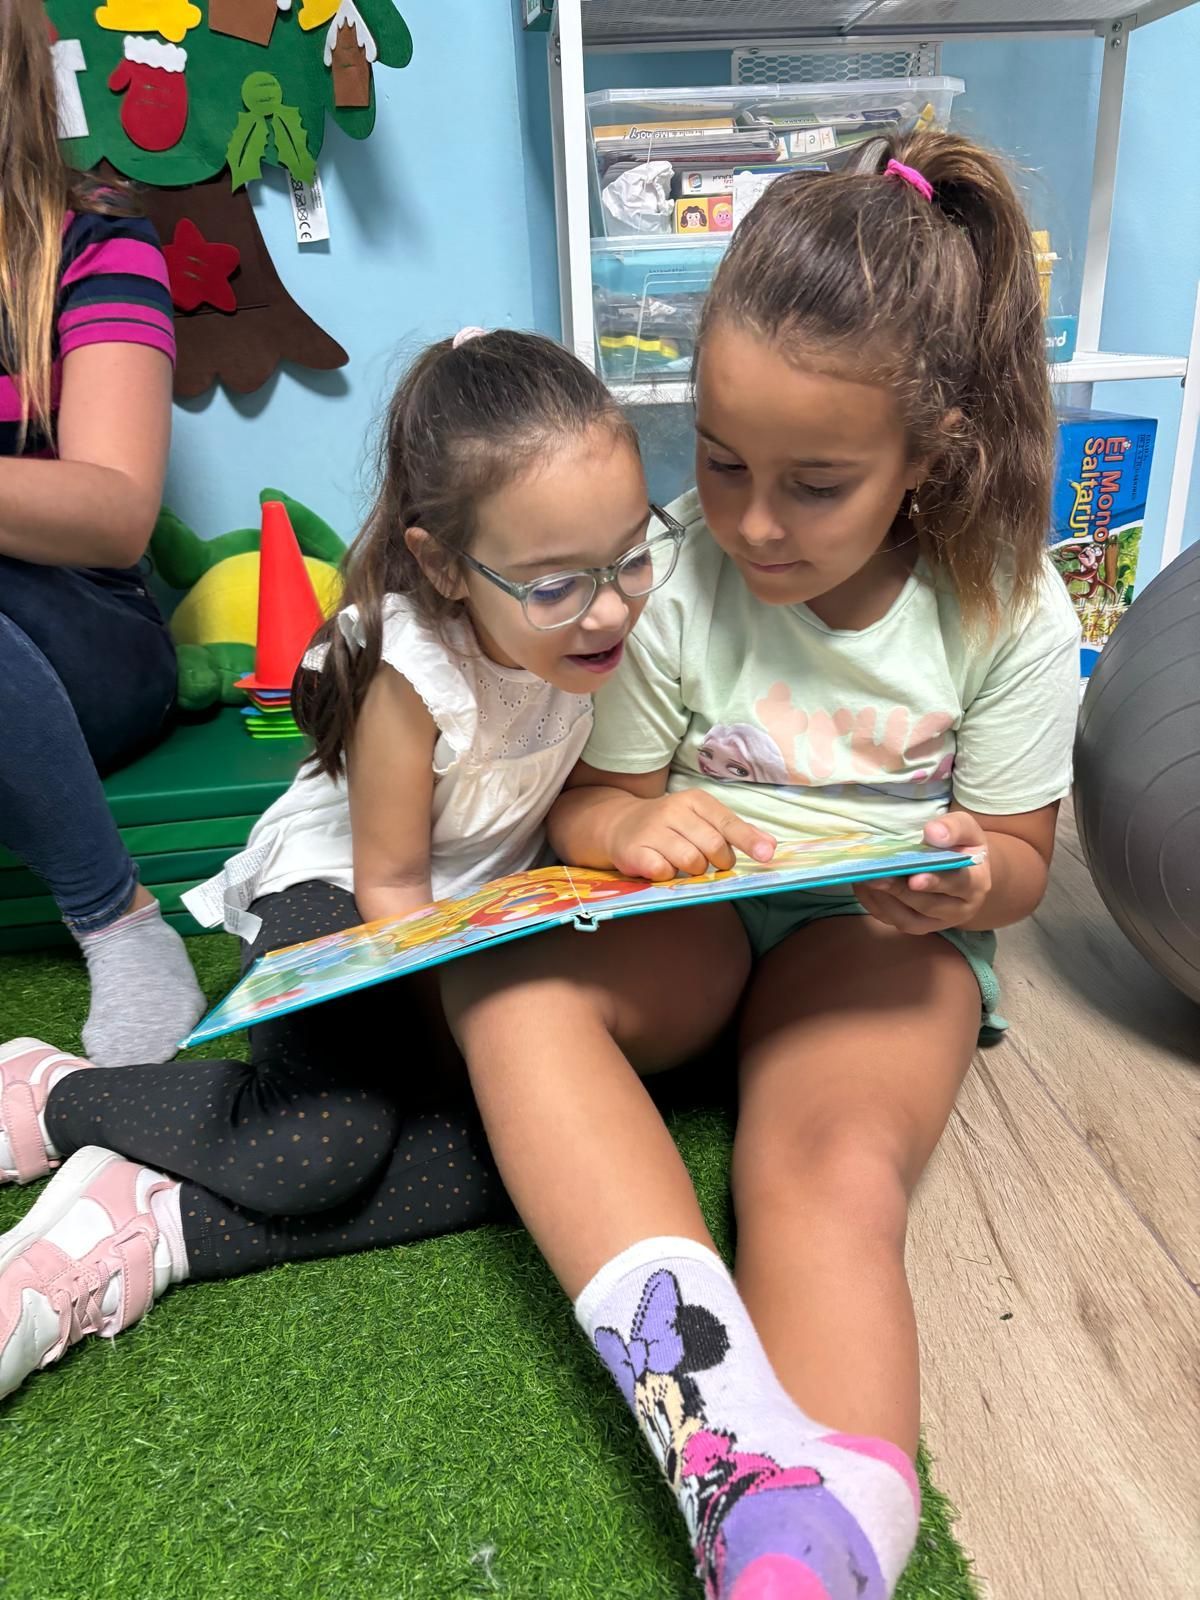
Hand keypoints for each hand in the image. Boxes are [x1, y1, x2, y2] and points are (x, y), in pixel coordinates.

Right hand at [607, 790, 775, 880]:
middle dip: (719, 862)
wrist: (618, 824)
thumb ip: (735, 831)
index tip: (766, 854)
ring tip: (682, 864)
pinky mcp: (634, 851)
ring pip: (691, 861)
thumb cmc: (669, 825)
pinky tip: (661, 867)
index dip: (748, 840)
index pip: (727, 822)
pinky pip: (664, 872)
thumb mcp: (701, 818)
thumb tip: (770, 846)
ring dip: (694, 871)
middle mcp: (673, 810)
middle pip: (713, 846)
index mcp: (694, 800)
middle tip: (710, 863)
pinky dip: (669, 876)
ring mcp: (652, 830)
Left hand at [855, 812, 990, 934]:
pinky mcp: (917, 926)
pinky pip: (893, 921)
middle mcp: (959, 909)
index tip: (915, 878)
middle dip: (900, 891)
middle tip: (876, 876)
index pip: (958, 884)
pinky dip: (874, 905)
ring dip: (884, 901)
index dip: (935, 882)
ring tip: (865, 879)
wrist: (964, 871)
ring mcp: (936, 922)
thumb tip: (932, 833)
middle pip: (928, 905)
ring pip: (908, 920)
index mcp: (975, 884)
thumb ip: (953, 827)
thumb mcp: (966, 829)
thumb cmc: (962, 846)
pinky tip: (861, 886)